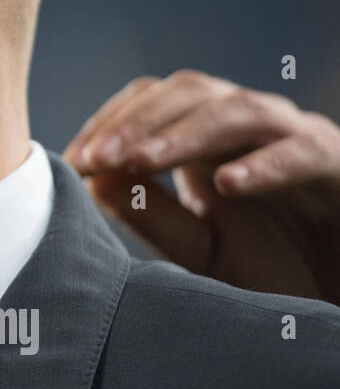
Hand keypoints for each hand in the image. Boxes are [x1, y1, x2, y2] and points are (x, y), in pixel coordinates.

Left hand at [64, 70, 339, 304]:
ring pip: (239, 111)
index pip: (151, 101)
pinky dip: (265, 165)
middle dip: (137, 122)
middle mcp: (250, 125)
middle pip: (190, 91)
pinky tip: (227, 184)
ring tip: (141, 162)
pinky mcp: (338, 164)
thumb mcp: (201, 250)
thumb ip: (152, 215)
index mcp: (208, 136)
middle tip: (97, 157)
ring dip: (185, 134)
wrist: (339, 297)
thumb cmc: (278, 268)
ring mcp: (297, 137)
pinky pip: (303, 151)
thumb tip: (93, 180)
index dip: (111, 122)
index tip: (75, 160)